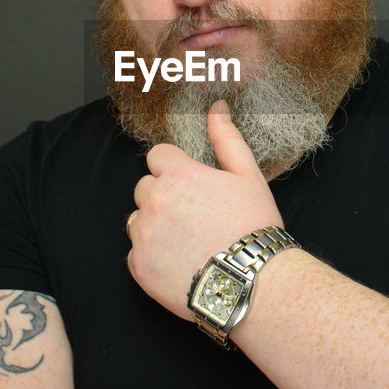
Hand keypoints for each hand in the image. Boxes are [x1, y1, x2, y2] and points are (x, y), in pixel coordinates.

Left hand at [127, 100, 283, 319]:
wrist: (252, 282)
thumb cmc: (253, 226)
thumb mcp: (247, 176)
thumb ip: (226, 138)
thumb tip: (216, 107)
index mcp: (178, 175)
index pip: (157, 156)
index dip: (175, 169)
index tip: (192, 185)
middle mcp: (154, 201)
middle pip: (144, 187)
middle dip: (163, 195)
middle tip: (193, 215)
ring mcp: (144, 235)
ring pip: (137, 219)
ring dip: (153, 224)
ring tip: (186, 240)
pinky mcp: (139, 267)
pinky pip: (135, 253)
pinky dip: (151, 256)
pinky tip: (179, 261)